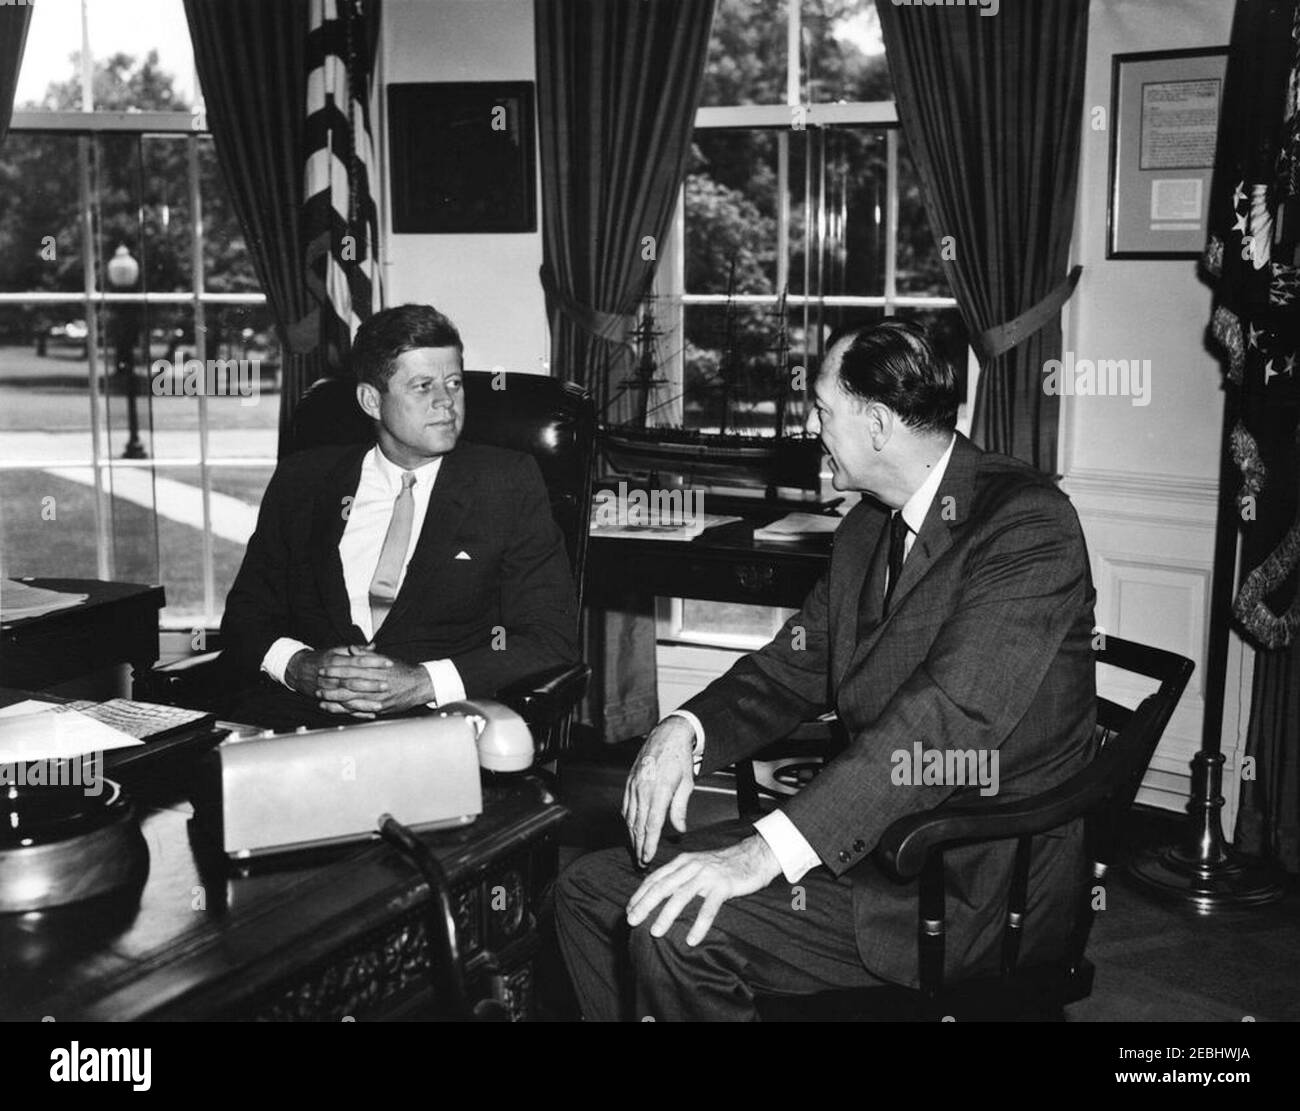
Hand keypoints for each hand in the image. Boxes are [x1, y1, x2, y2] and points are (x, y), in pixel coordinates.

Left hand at [286, 645, 432, 717]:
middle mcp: (377, 685)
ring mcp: (379, 698)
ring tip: (321, 699)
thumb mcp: (386, 658)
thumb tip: (352, 648)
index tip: (323, 669)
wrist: (421, 684)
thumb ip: (367, 655)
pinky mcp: (381, 708)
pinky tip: (336, 709)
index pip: (351, 669)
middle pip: (349, 685)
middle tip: (317, 685)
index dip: (336, 669)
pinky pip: (361, 710)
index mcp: (376, 670)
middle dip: (331, 686)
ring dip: (335, 700)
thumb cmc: (403, 670)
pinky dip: (347, 710)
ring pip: (353, 700)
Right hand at [622, 716, 695, 866]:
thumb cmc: (679, 759)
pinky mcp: (629, 782)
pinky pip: (626, 806)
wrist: (667, 735)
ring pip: (630, 817)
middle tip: (641, 863)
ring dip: (632, 836)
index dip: (648, 843)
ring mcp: (634, 785)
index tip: (647, 858)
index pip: (652, 824)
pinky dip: (627, 821)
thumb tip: (680, 830)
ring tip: (636, 851)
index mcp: (659, 791)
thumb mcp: (687, 783)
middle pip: (638, 825)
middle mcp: (643, 789)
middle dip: (638, 846)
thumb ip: (680, 808)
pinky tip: (631, 830)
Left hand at [625, 835, 780, 945]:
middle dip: (645, 904)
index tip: (628, 910)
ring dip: (666, 915)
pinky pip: (708, 908)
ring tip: (655, 932)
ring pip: (681, 896)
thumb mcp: (697, 865)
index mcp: (682, 861)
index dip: (640, 894)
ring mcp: (707, 875)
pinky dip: (699, 925)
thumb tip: (660, 892)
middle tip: (631, 921)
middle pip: (662, 886)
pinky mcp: (723, 886)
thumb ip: (680, 875)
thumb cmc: (724, 865)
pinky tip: (691, 940)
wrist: (754, 856)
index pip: (655, 878)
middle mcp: (691, 866)